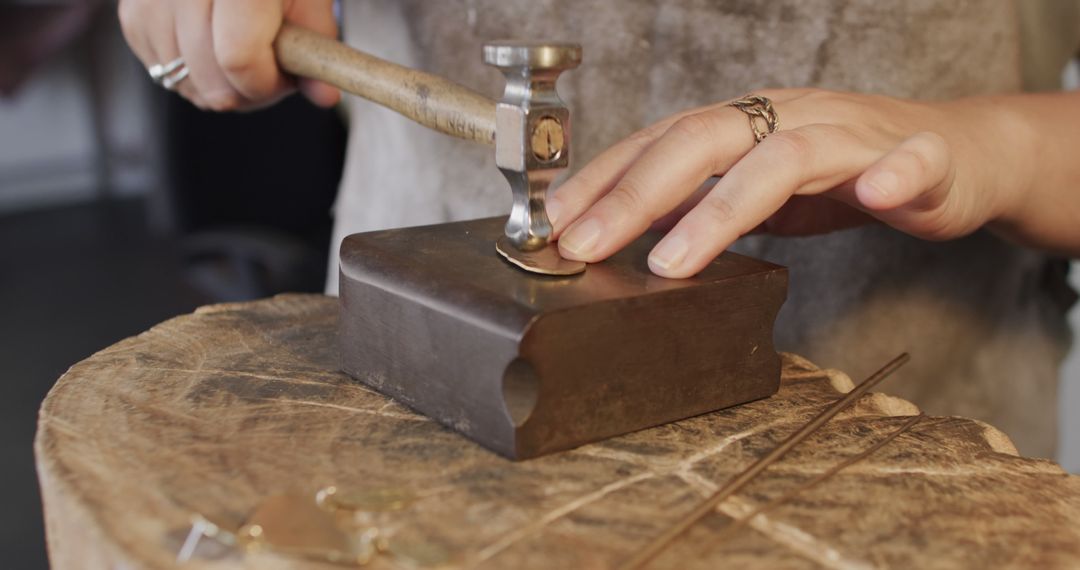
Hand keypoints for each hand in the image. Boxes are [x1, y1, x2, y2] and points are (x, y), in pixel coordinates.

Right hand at [119, 0, 338, 109]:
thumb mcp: (309, 4)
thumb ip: (317, 52)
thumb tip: (325, 97)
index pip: (238, 56)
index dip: (263, 83)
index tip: (280, 78)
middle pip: (208, 73)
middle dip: (244, 89)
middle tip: (264, 70)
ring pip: (180, 77)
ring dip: (216, 85)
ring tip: (239, 57)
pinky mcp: (131, 9)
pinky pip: (159, 68)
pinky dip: (188, 73)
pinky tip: (209, 49)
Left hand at [549, 89, 1028, 277]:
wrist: (956, 155)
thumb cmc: (847, 171)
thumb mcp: (757, 187)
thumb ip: (702, 198)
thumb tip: (633, 224)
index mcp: (746, 126)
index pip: (661, 141)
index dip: (605, 178)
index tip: (555, 223)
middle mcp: (788, 119)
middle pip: (703, 139)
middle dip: (635, 194)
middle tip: (585, 246)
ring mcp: (854, 136)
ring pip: (786, 155)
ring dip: (723, 208)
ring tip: (672, 262)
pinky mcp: (922, 159)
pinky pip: (912, 162)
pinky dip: (894, 176)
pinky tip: (875, 196)